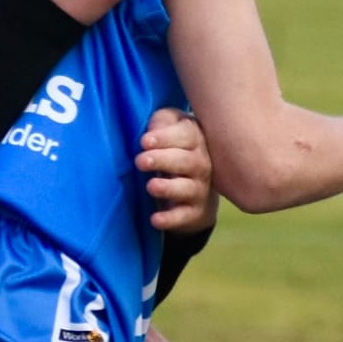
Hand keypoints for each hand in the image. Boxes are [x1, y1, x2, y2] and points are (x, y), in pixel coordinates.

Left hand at [138, 106, 212, 232]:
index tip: (145, 141)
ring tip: (151, 186)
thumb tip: (153, 129)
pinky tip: (155, 219)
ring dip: (169, 188)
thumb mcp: (170, 128)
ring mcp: (200, 189)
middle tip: (141, 161)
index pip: (186, 134)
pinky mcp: (194, 212)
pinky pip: (184, 216)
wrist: (196, 188)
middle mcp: (202, 163)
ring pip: (188, 188)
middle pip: (187, 161)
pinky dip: (171, 219)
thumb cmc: (175, 148)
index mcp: (196, 138)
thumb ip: (162, 122)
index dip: (166, 137)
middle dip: (163, 160)